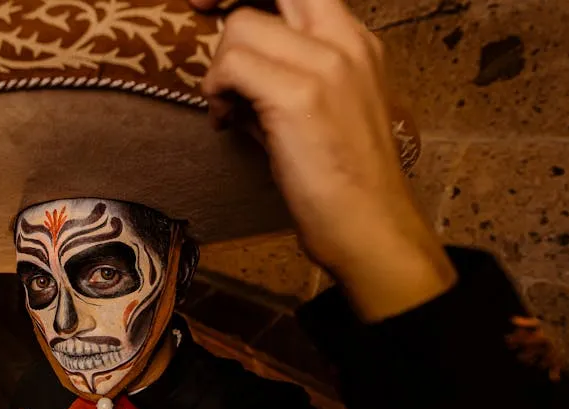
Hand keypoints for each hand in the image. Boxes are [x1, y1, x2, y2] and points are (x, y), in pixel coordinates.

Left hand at [196, 0, 456, 320]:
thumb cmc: (339, 178)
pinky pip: (231, 66)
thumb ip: (280, 74)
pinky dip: (216, 92)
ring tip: (228, 109)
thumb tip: (231, 70)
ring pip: (241, 25)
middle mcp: (345, 39)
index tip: (213, 2)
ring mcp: (326, 63)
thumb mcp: (316, 109)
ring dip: (220, 67)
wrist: (370, 226)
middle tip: (198, 6)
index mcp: (354, 39)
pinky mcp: (300, 96)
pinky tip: (225, 123)